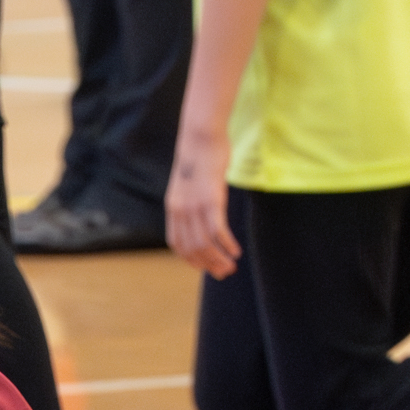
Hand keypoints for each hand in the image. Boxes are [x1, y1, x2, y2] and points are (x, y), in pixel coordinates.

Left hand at [166, 128, 239, 277]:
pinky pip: (217, 230)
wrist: (201, 137)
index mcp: (173, 208)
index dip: (191, 260)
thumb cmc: (199, 158)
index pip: (178, 245)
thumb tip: (198, 215)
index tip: (205, 267)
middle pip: (193, 248)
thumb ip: (190, 201)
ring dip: (219, 259)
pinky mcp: (211, 199)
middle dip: (209, 265)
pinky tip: (235, 251)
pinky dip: (226, 244)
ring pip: (205, 244)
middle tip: (224, 273)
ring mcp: (195, 206)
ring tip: (231, 266)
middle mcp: (181, 210)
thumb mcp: (188, 184)